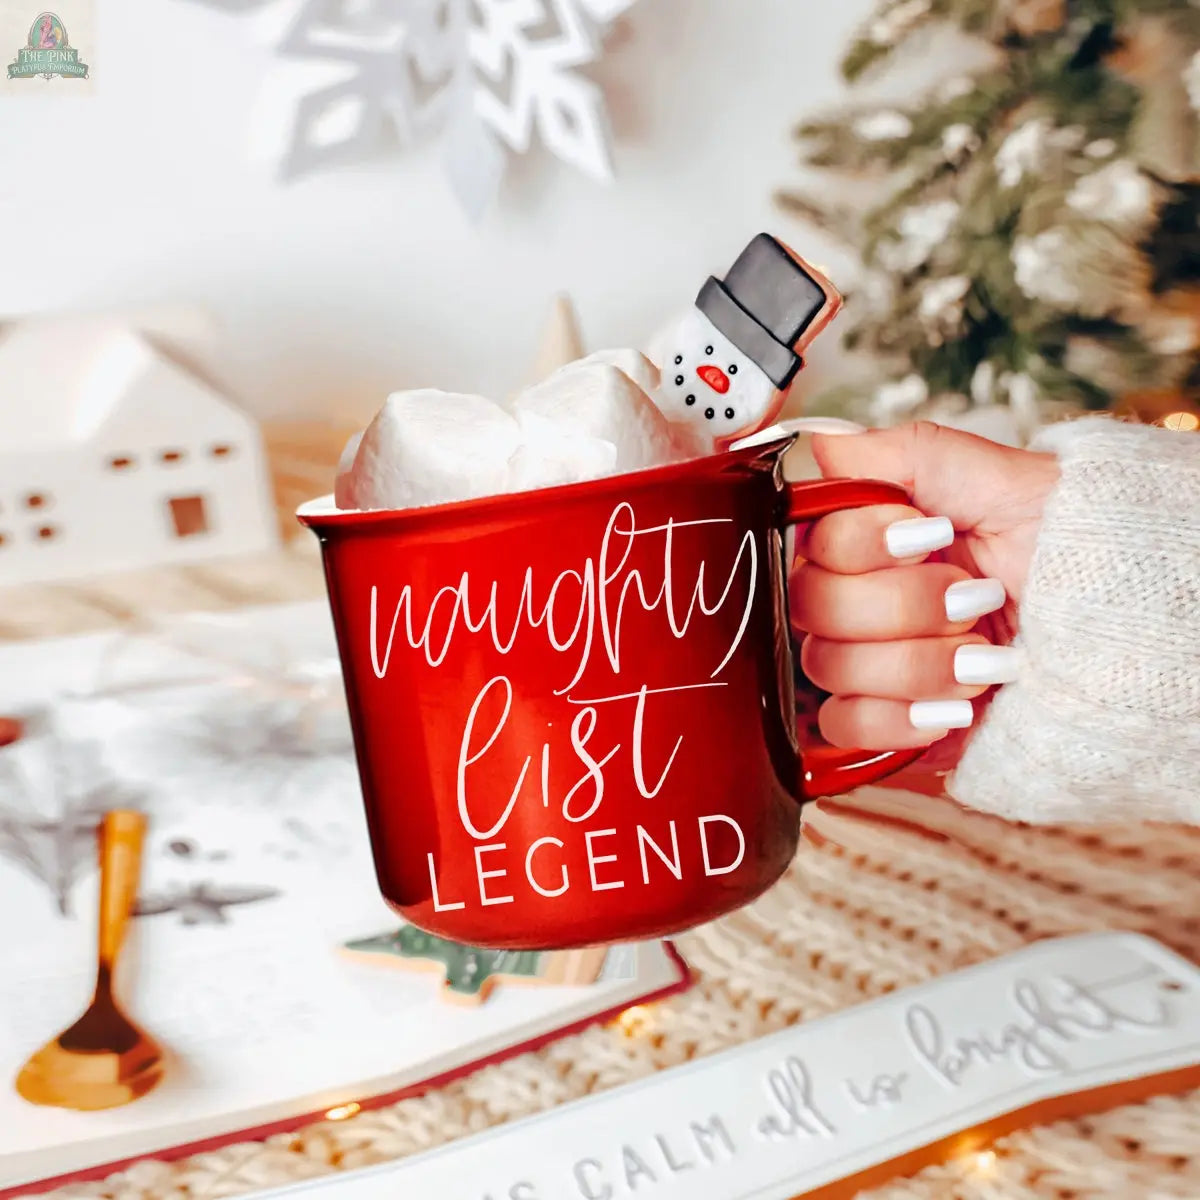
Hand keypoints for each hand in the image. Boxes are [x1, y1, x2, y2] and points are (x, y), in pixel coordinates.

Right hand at [790, 420, 1060, 769]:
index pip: (814, 543)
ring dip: (921, 661)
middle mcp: (859, 597)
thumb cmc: (1068, 548)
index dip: (868, 544)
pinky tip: (954, 704)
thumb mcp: (994, 477)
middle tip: (977, 596)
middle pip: (814, 607)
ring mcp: (868, 662)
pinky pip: (846, 726)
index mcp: (872, 539)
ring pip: (831, 666)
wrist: (1118, 628)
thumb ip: (898, 453)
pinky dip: (901, 716)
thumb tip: (823, 443)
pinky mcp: (886, 720)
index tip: (933, 536)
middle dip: (907, 604)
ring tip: (986, 654)